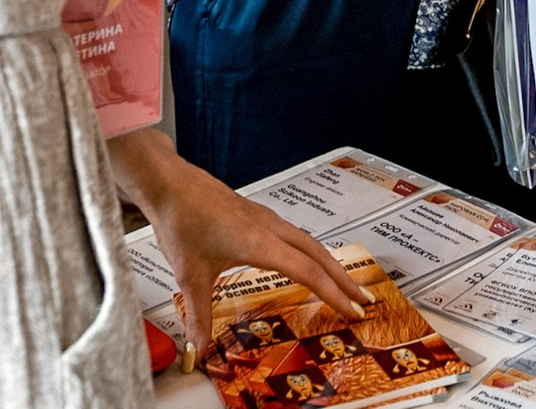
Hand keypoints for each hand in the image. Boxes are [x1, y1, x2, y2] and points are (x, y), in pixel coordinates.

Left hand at [110, 133, 370, 362]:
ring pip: (308, 242)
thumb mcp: (189, 276)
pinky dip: (311, 252)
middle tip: (364, 302)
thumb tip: (198, 352)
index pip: (308, 272)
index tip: (353, 311)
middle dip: (344, 279)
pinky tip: (306, 261)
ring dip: (329, 264)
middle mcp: (271, 229)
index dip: (333, 294)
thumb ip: (198, 316)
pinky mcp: (257, 215)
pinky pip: (295, 235)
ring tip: (343, 284)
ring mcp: (266, 219)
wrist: (171, 183)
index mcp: (261, 244)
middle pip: (319, 254)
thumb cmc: (182, 224)